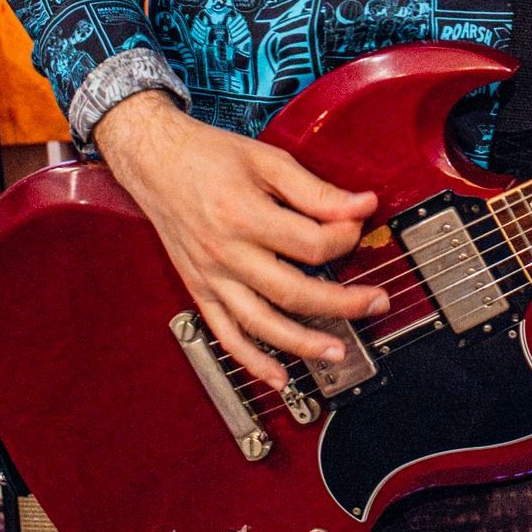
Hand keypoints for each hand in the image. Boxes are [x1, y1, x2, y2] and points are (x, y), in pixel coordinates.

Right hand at [94, 91, 387, 388]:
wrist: (155, 160)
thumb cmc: (208, 156)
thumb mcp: (267, 160)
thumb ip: (316, 189)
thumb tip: (361, 206)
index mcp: (245, 216)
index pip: (312, 244)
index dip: (346, 238)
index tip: (358, 225)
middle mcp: (227, 253)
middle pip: (294, 291)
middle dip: (343, 303)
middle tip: (376, 303)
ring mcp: (211, 277)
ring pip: (261, 323)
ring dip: (303, 344)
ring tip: (337, 351)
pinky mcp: (199, 289)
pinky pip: (225, 334)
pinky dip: (252, 360)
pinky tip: (277, 375)